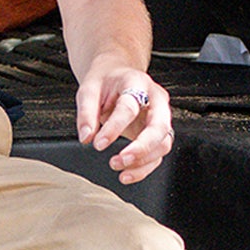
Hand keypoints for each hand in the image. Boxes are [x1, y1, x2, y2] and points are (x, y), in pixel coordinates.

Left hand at [77, 59, 173, 183]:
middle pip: (159, 126)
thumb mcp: (88, 90)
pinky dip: (144, 168)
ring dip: (142, 161)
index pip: (129, 108)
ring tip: (117, 167)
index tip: (98, 144)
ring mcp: (160, 117)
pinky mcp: (158, 134)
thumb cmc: (104, 82)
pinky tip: (126, 174)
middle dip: (141, 148)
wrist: (116, 75)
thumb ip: (86, 113)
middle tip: (120, 160)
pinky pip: (157, 155)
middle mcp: (155, 99)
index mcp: (136, 82)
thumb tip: (86, 137)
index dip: (114, 128)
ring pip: (163, 143)